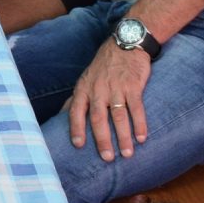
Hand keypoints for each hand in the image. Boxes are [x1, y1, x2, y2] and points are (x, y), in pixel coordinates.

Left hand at [67, 42, 152, 162]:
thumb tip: (60, 116)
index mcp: (84, 88)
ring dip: (123, 136)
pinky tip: (142, 137)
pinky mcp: (133, 85)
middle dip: (102, 139)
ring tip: (127, 154)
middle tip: (106, 158)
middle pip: (98, 117)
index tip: (78, 145)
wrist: (125, 44)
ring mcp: (116, 87)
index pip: (76, 110)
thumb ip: (76, 99)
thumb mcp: (85, 79)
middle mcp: (98, 89)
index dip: (76, 128)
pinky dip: (139, 124)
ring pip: (118, 115)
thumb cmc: (103, 66)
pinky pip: (136, 108)